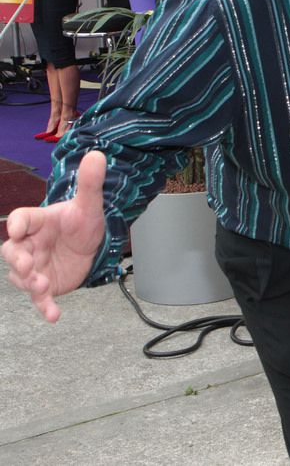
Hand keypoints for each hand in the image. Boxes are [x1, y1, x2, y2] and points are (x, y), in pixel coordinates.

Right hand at [2, 151, 107, 321]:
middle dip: (17, 259)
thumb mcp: (90, 205)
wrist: (91, 246)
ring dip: (30, 283)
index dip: (18, 223)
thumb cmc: (82, 223)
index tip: (19, 228)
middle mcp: (30, 245)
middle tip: (28, 264)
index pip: (21, 219)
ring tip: (43, 286)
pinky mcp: (45, 285)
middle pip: (12, 252)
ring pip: (22, 277)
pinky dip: (44, 307)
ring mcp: (35, 267)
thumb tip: (98, 154)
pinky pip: (40, 299)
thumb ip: (90, 183)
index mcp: (38, 222)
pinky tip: (53, 316)